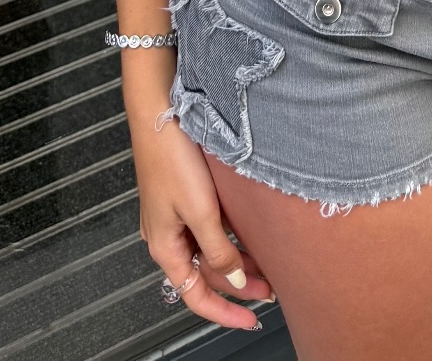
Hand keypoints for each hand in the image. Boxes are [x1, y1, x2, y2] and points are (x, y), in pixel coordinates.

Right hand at [131, 108, 272, 330]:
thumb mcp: (201, 212)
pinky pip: (208, 228)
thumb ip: (219, 252)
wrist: (160, 112)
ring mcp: (174, 216)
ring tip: (268, 262)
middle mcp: (168, 236)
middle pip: (206, 275)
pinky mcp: (182, 196)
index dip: (225, 313)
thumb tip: (236, 282)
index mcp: (165, 248)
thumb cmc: (173, 159)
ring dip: (237, 261)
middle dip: (238, 285)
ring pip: (209, 251)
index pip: (196, 297)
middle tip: (272, 287)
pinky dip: (229, 237)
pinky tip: (249, 233)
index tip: (251, 320)